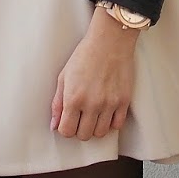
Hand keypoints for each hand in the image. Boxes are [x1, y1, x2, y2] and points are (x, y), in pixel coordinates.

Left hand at [50, 9, 138, 139]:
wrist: (110, 41)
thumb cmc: (85, 56)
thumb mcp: (63, 77)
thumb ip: (57, 103)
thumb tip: (54, 125)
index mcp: (74, 98)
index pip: (66, 131)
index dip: (65, 128)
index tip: (67, 121)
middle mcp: (92, 104)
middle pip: (84, 135)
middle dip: (79, 129)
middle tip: (80, 118)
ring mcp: (110, 104)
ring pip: (100, 133)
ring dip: (95, 128)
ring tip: (93, 116)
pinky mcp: (124, 101)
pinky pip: (117, 125)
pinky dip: (110, 123)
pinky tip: (106, 113)